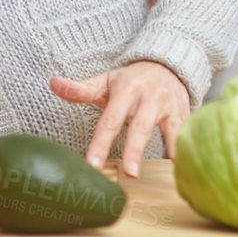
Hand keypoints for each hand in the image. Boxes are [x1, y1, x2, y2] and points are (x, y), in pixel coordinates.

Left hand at [50, 60, 190, 178]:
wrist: (168, 63)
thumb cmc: (132, 79)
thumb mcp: (106, 81)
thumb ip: (81, 89)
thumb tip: (53, 83)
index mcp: (126, 90)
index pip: (110, 120)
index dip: (101, 143)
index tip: (93, 165)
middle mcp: (148, 97)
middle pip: (139, 127)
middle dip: (133, 150)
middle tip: (128, 174)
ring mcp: (168, 105)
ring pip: (166, 130)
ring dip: (164, 149)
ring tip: (164, 171)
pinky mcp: (183, 113)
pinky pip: (184, 131)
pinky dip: (183, 147)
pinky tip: (181, 165)